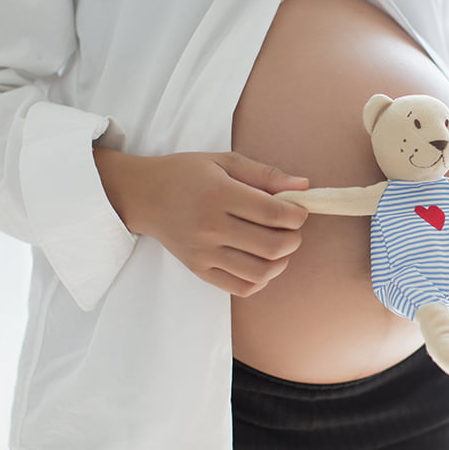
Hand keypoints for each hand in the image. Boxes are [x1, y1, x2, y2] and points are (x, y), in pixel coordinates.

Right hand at [95, 148, 308, 295]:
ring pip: (261, 272)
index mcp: (219, 194)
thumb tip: (305, 186)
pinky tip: (260, 261)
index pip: (274, 213)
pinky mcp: (199, 270)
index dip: (297, 214)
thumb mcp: (225, 162)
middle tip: (291, 228)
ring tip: (279, 245)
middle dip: (294, 238)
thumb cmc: (186, 174)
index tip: (298, 210)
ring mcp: (204, 253)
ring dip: (282, 261)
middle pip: (273, 246)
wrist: (143, 196)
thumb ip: (266, 174)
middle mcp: (211, 227)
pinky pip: (241, 287)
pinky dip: (261, 279)